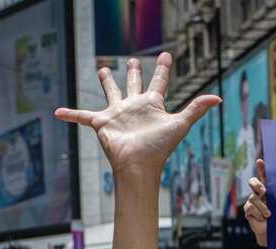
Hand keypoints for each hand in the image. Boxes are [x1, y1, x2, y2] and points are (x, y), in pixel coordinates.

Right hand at [55, 53, 220, 176]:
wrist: (139, 166)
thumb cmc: (159, 147)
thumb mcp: (179, 124)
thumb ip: (196, 109)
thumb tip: (218, 97)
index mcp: (152, 105)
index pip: (159, 82)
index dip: (163, 69)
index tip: (167, 55)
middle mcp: (134, 107)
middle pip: (133, 84)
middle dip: (134, 72)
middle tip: (133, 60)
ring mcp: (118, 115)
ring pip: (111, 93)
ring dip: (107, 82)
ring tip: (102, 69)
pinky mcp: (102, 123)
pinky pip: (83, 117)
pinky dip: (70, 115)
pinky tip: (57, 112)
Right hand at [244, 158, 269, 246]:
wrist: (272, 230)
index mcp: (268, 188)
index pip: (264, 175)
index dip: (261, 167)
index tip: (260, 161)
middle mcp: (259, 192)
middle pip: (252, 182)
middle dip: (257, 185)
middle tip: (264, 191)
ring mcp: (252, 201)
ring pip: (253, 198)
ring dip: (262, 207)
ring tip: (269, 215)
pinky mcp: (248, 210)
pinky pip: (250, 208)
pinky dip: (258, 214)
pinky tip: (262, 219)